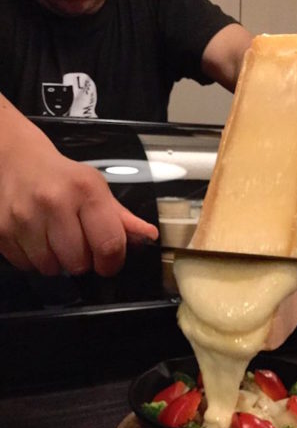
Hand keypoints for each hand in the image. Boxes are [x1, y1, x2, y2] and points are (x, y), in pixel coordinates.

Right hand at [0, 123, 157, 277]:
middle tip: (78, 244)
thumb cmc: (64, 178)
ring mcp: (24, 217)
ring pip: (51, 268)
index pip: (108, 245)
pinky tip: (37, 239)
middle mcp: (54, 202)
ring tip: (56, 240)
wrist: (17, 159)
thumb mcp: (97, 189)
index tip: (108, 261)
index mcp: (86, 191)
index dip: (112, 262)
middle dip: (83, 261)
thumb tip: (150, 236)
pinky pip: (26, 265)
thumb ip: (123, 217)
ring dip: (58, 262)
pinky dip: (34, 260)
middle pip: (79, 263)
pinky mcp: (2, 230)